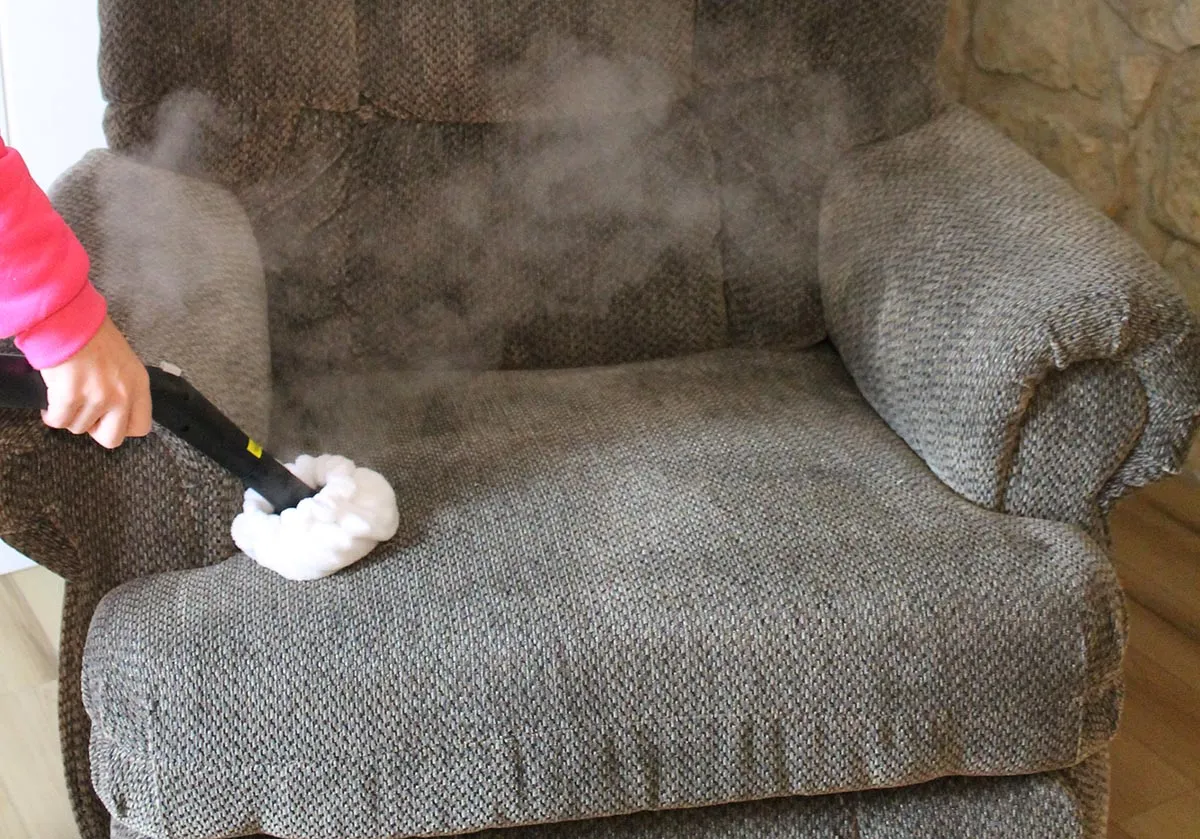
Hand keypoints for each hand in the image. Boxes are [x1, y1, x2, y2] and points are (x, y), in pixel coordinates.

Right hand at [40, 317, 151, 448]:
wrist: (69, 319)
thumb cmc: (93, 335)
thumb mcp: (124, 362)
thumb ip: (125, 388)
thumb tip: (115, 411)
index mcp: (139, 385)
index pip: (141, 427)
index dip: (121, 428)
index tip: (108, 420)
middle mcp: (122, 394)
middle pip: (112, 438)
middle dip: (95, 430)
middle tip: (86, 414)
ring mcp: (97, 397)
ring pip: (80, 428)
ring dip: (70, 416)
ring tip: (67, 399)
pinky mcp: (70, 396)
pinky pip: (59, 420)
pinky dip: (51, 415)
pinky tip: (51, 404)